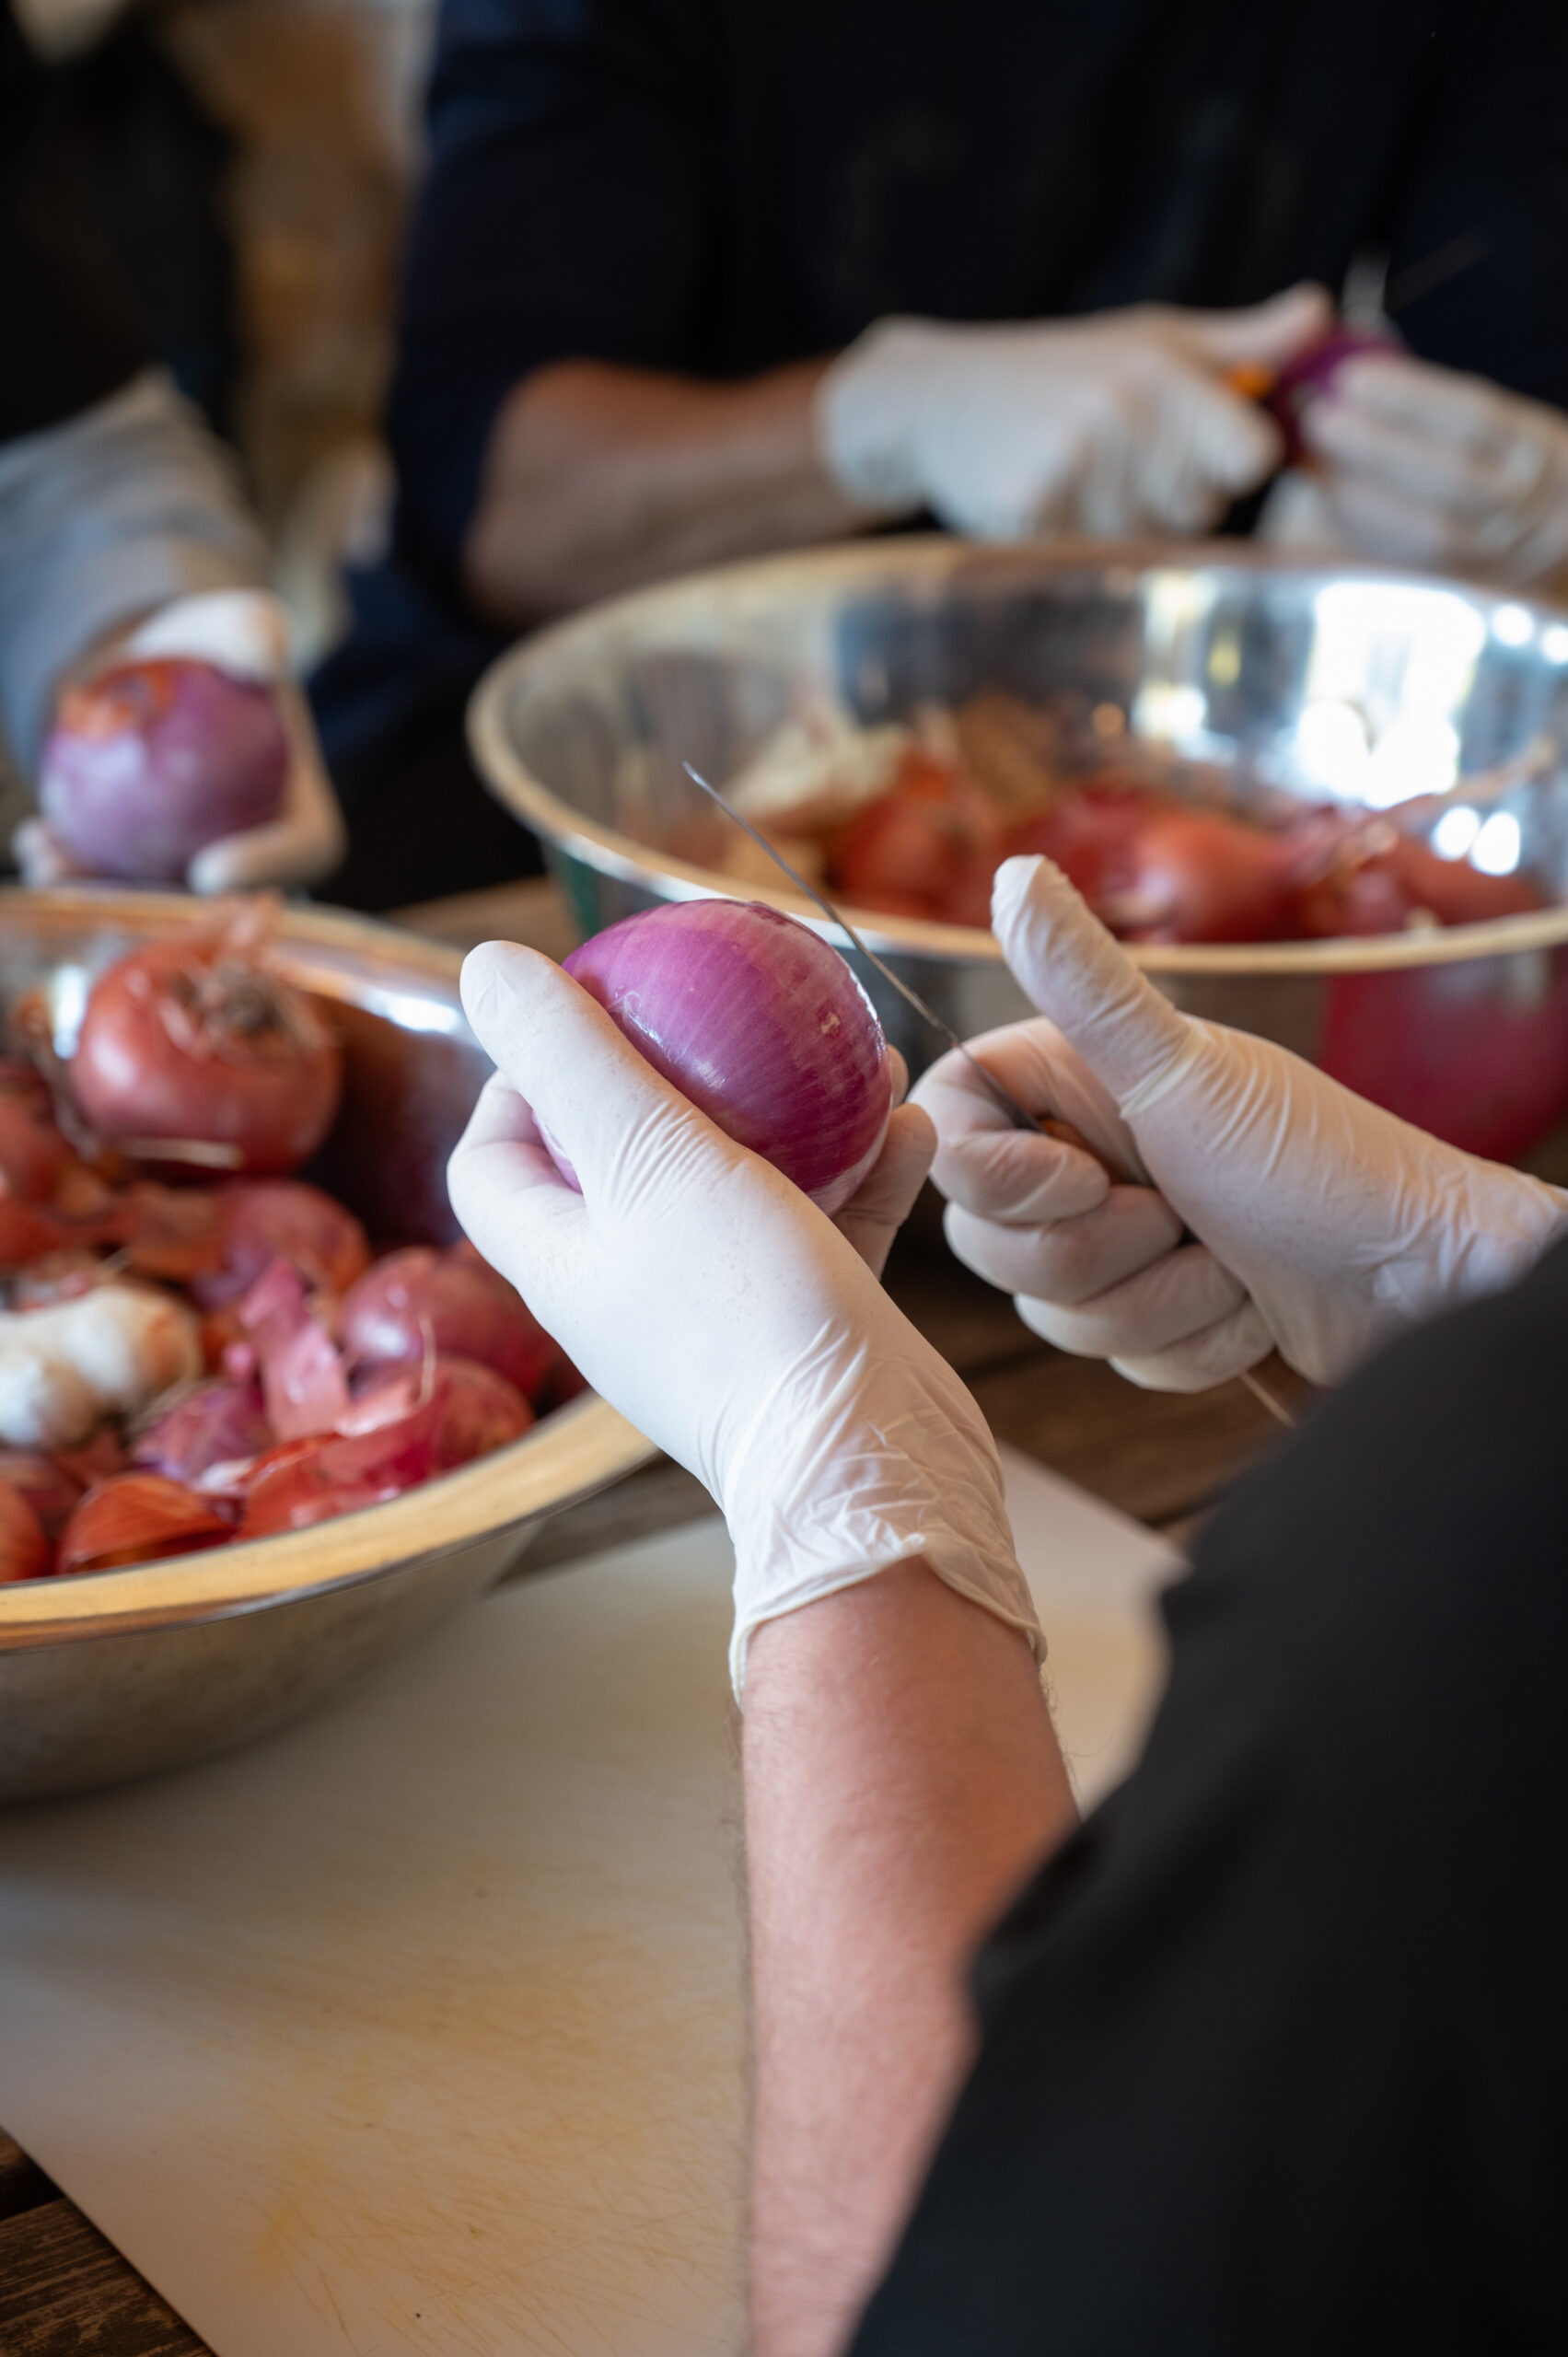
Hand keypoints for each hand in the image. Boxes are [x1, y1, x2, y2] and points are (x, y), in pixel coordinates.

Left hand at [15, 589, 344, 893]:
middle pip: (217, 902)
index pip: (302, 852)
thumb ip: (256, 634)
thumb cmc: (216, 648)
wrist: (167, 668)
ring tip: (52, 857)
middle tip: (112, 879)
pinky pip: (111, 880)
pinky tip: (36, 838)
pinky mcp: (148, 870)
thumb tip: (260, 656)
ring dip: (97, 893)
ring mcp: (197, 873)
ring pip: (152, 900)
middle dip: (160, 907)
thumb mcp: (243, 626)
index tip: (208, 870)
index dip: (266, 870)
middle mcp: (255, 861)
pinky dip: (71, 868)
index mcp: (302, 818)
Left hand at [447, 941, 1040, 1692]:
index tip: (587, 1016)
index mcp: (562, 1259)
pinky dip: (860, 1170)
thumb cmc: (746, 1312)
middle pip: (618, 1162)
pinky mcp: (806, 1324)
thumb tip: (487, 967)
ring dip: (789, 1114)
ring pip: (739, 1184)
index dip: (514, 1080)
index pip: (491, 1161)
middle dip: (672, 1075)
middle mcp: (629, 1289)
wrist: (868, 1463)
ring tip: (845, 1049)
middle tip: (722, 1010)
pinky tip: (907, 1116)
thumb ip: (572, 1058)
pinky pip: (826, 1226)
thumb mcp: (648, 1155)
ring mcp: (720, 1310)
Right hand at [815, 285, 1330, 540]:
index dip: (1228, 465)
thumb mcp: (1152, 339)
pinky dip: (1070, 542)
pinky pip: (1088, 557)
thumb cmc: (1061, 370)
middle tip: (1113, 456)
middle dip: (1168, 498)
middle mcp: (1122, 414)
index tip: (1189, 447)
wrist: (939, 399)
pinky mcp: (1028, 511)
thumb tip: (1325, 313)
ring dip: (1117, 524)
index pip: (1253, 459)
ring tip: (1074, 476)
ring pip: (1146, 541)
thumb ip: (1243, 344)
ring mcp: (1072, 465)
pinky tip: (1044, 500)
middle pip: (1202, 510)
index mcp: (1162, 370)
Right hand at [911, 856, 1567, 1390]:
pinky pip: (1116, 1357)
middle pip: (988, 1241)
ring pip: (1051, 1312)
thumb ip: (1084, 981)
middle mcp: (1085, 1151)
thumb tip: (1014, 868)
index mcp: (1073, 1082)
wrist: (1415, 1281)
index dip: (998, 1178)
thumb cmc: (1311, 1164)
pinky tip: (1247, 1306)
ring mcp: (1119, 1235)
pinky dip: (1189, 1343)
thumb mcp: (1181, 1069)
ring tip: (1232, 1260)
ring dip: (1158, 1302)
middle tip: (1183, 1213)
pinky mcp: (1156, 1308)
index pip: (949, 1131)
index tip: (1086, 1177)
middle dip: (1101, 1253)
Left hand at [1272, 351, 1567, 582]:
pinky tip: (1327, 499)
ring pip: (1426, 529)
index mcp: (1538, 448)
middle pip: (1450, 477)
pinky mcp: (1464, 588)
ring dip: (1360, 492)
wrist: (1528, 536)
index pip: (1476, 416)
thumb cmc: (1488, 461)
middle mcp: (1530, 505)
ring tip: (1312, 457)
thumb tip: (1361, 349)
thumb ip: (1424, 396)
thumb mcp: (1483, 424)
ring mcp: (1498, 554)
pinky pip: (1408, 560)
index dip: (1411, 396)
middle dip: (1377, 448)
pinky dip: (1364, 529)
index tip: (1351, 377)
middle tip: (1317, 419)